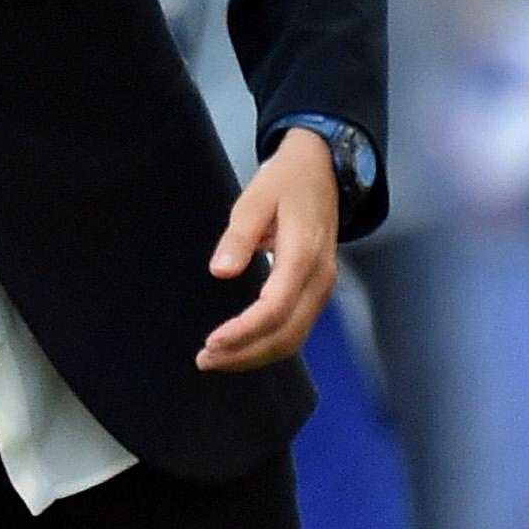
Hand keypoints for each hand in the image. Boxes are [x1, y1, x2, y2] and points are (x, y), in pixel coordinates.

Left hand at [197, 127, 339, 370]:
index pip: (274, 310)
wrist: (322, 170)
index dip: (243, 332)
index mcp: (303, 256)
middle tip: (205, 359)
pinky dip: (269, 344)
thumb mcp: (255, 198)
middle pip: (287, 335)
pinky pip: (296, 329)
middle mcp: (319, 280)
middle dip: (246, 354)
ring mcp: (322, 288)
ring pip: (294, 338)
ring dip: (256, 355)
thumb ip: (239, 237)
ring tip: (217, 359)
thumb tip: (221, 272)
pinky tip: (242, 346)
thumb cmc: (285, 181)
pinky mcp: (316, 291)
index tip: (211, 342)